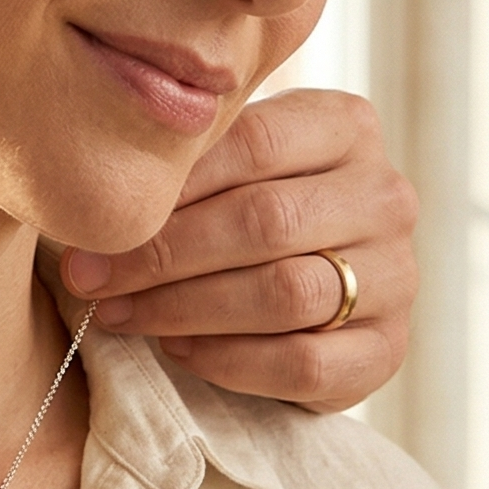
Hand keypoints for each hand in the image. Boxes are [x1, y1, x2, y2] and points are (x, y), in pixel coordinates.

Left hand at [59, 89, 415, 411]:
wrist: (306, 300)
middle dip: (163, 254)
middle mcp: (385, 195)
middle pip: (265, 221)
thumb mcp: (223, 167)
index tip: (98, 220)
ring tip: (119, 314)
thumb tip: (91, 193)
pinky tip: (177, 350)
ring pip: (286, 293)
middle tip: (90, 277)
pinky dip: (228, 360)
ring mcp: (397, 275)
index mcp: (345, 126)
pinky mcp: (388, 351)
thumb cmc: (239, 211)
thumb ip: (183, 163)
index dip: (171, 185)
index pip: (253, 142)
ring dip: (185, 308)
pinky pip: (305, 362)